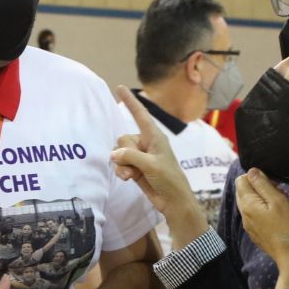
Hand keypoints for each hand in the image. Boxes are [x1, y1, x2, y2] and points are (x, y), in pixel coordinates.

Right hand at [109, 87, 207, 244]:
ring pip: (119, 153)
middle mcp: (146, 143)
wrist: (173, 201)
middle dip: (124, 153)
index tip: (120, 87)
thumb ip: (132, 156)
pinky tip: (128, 179)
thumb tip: (115, 153)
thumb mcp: (152, 165)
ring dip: (122, 165)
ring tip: (131, 176)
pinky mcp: (135, 168)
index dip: (130, 101)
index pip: (140, 114)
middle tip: (135, 166)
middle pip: (123, 139)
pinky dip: (121, 171)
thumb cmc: (169, 179)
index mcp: (154, 136)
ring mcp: (139, 156)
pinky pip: (120, 164)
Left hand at [235, 169, 288, 282]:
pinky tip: (280, 215)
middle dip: (260, 187)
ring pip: (251, 203)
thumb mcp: (278, 201)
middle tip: (279, 191)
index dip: (257, 176)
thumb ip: (263, 184)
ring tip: (282, 203)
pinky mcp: (256, 232)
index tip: (273, 182)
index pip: (241, 180)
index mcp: (247, 204)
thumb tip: (251, 171)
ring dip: (265, 198)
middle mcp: (244, 214)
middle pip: (245, 191)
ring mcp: (249, 225)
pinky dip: (266, 210)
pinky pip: (257, 215)